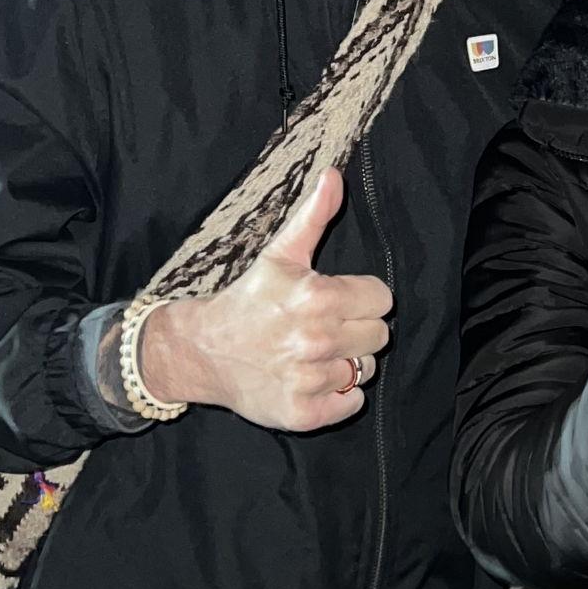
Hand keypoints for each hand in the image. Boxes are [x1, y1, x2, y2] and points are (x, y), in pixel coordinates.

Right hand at [140, 167, 391, 431]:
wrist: (205, 350)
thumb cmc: (250, 299)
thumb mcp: (281, 253)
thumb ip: (314, 215)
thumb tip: (334, 175)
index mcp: (318, 297)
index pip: (382, 299)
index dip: (362, 298)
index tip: (337, 300)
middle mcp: (316, 339)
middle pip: (379, 335)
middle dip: (357, 329)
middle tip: (324, 326)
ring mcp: (309, 379)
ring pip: (365, 369)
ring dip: (346, 361)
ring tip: (315, 352)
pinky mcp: (302, 413)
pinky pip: (352, 403)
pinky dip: (338, 395)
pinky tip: (311, 378)